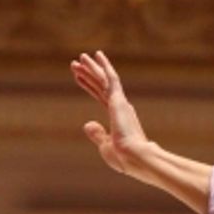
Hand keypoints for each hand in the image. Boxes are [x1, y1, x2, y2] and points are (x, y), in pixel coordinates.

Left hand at [70, 50, 150, 175]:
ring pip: (104, 80)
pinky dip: (103, 66)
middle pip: (101, 86)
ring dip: (92, 68)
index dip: (90, 86)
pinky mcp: (119, 101)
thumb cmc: (124, 158)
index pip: (101, 97)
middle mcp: (121, 108)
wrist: (136, 158)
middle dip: (88, 74)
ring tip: (80, 57)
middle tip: (76, 64)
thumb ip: (97, 134)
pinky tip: (96, 56)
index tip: (79, 78)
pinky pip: (110, 79)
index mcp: (119, 118)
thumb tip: (87, 123)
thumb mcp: (105, 146)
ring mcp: (120, 103)